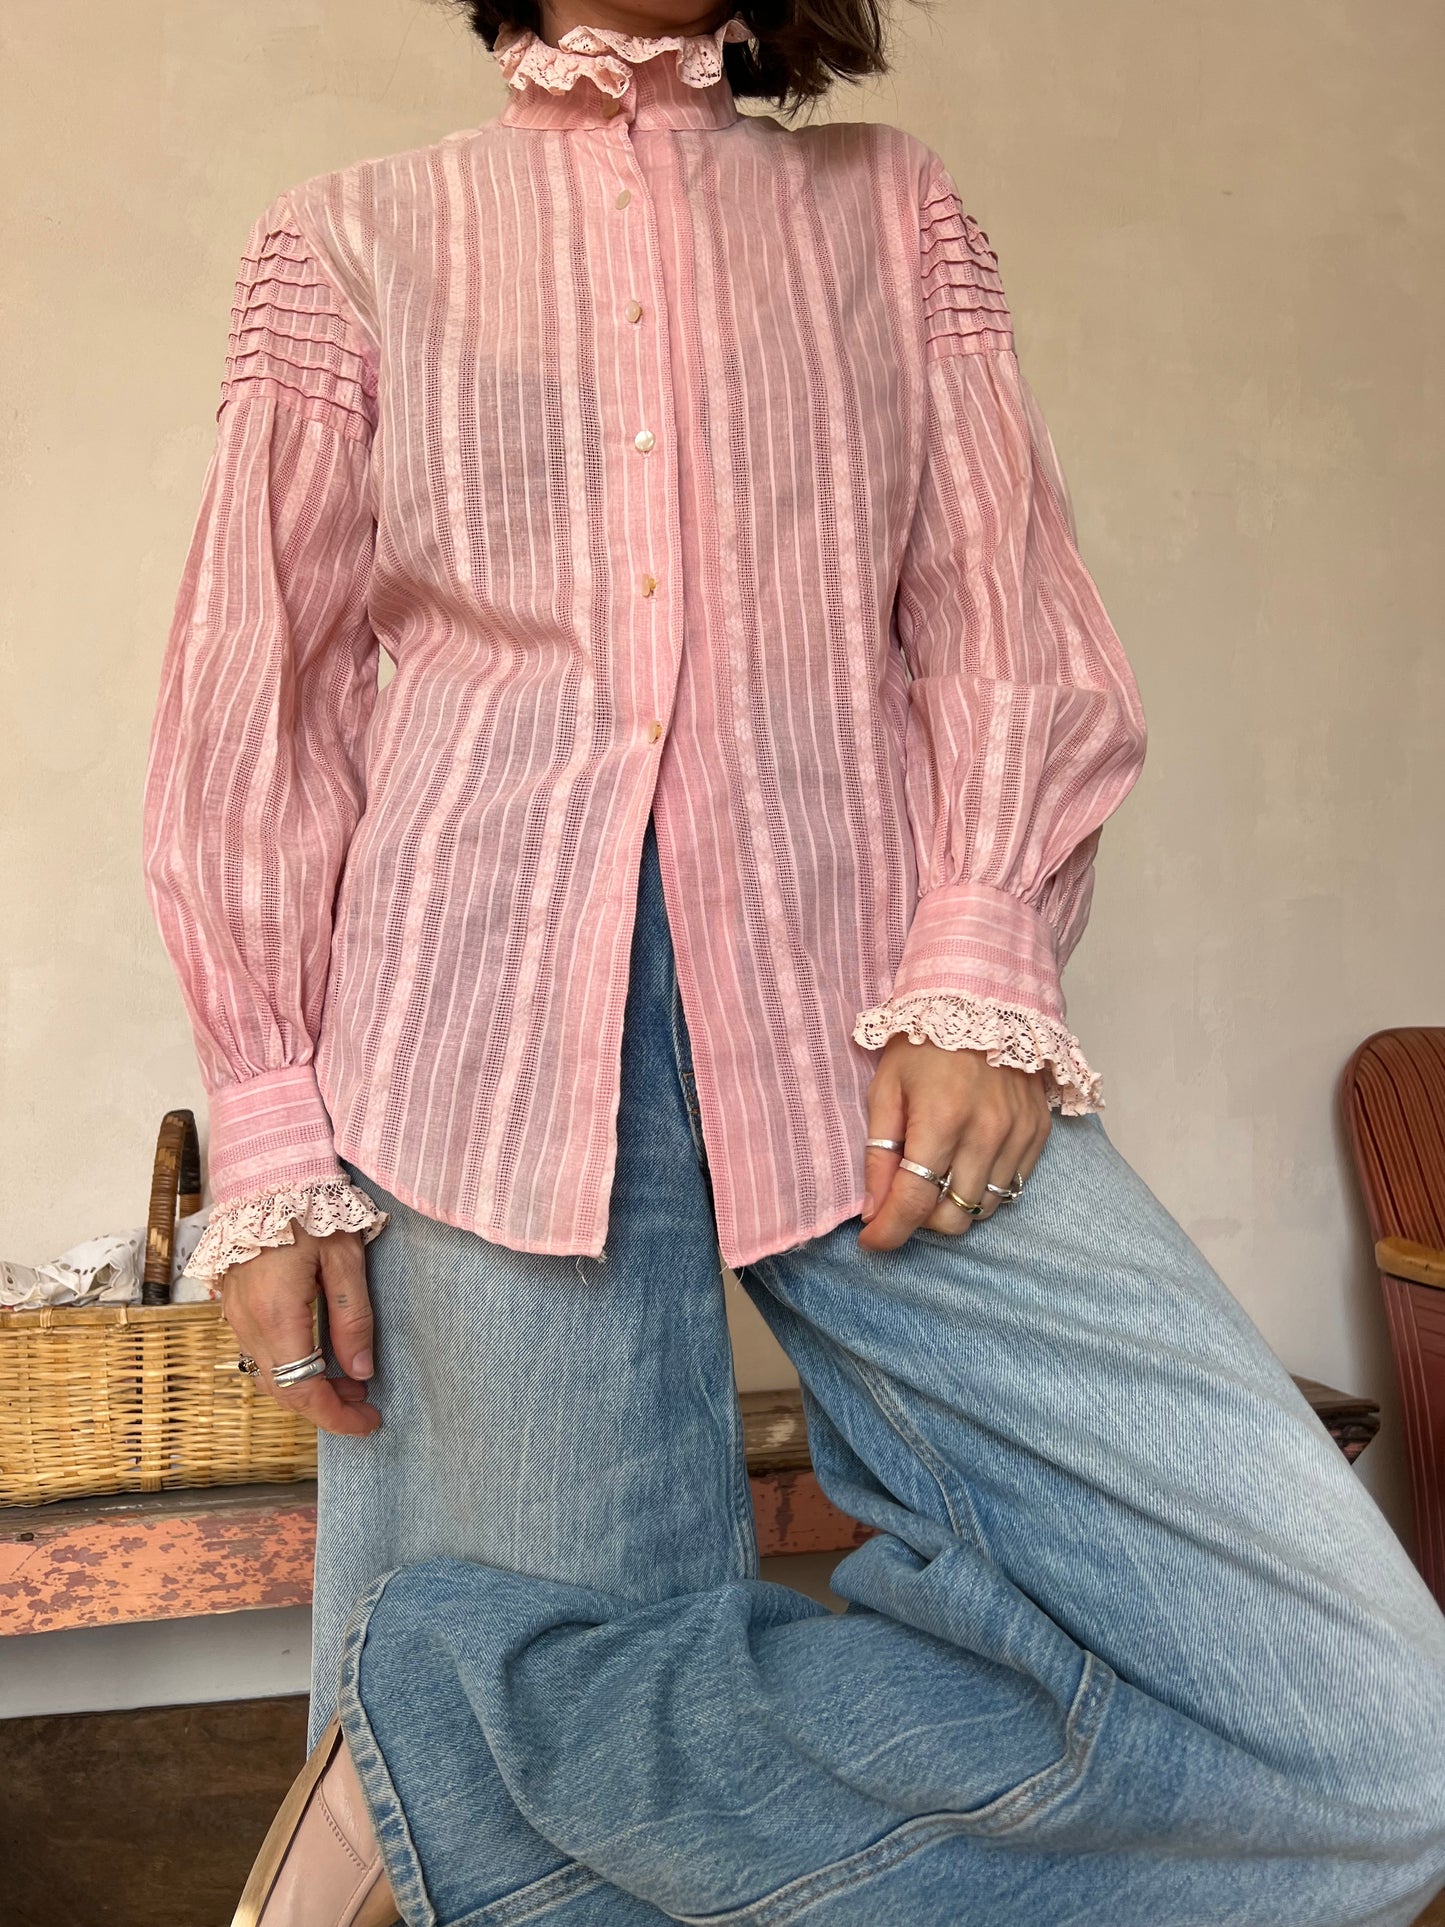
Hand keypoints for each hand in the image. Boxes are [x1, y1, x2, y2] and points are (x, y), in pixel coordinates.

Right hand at [221, 1229, 380, 1436]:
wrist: (265, 1176)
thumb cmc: (310, 1209)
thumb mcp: (345, 1259)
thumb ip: (353, 1318)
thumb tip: (361, 1372)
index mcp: (277, 1316)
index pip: (304, 1390)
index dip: (337, 1416)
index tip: (369, 1422)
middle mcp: (248, 1324)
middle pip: (283, 1391)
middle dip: (325, 1407)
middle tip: (365, 1405)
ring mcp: (235, 1316)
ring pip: (269, 1375)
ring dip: (306, 1387)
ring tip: (349, 1380)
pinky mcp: (233, 1305)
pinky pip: (258, 1353)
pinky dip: (288, 1367)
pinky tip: (317, 1356)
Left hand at [858, 1036, 1051, 1251]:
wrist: (983, 1001)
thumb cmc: (924, 1043)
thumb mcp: (886, 1089)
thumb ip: (880, 1153)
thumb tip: (874, 1210)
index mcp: (941, 1120)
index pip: (915, 1202)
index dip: (889, 1231)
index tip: (871, 1242)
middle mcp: (986, 1133)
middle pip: (953, 1216)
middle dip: (921, 1220)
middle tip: (904, 1198)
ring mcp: (1018, 1135)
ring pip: (984, 1208)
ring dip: (954, 1206)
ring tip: (935, 1178)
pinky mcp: (1038, 1133)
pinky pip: (1011, 1187)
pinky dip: (982, 1188)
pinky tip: (965, 1164)